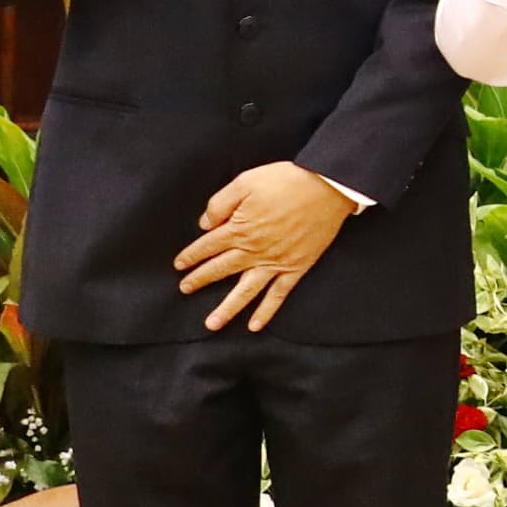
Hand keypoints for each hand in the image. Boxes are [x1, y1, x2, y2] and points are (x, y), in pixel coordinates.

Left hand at [176, 162, 357, 332]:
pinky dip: (266, 311)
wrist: (327, 187)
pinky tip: (255, 325)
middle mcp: (254, 250)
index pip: (208, 246)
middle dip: (200, 280)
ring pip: (245, 291)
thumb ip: (220, 203)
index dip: (191, 256)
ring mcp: (275, 262)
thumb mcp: (245, 182)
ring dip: (227, 309)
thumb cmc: (286, 181)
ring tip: (212, 324)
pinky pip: (278, 295)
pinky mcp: (296, 268)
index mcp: (239, 228)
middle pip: (221, 269)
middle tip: (185, 289)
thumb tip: (205, 224)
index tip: (179, 265)